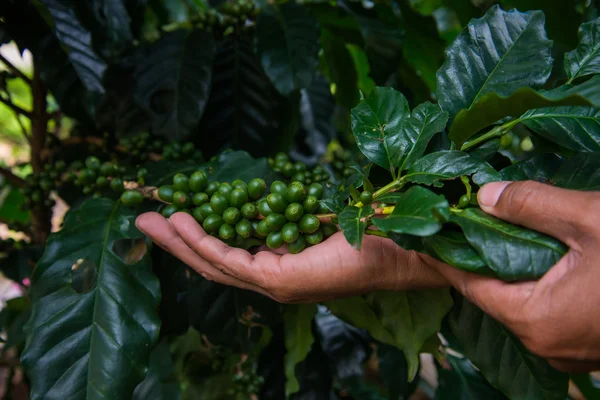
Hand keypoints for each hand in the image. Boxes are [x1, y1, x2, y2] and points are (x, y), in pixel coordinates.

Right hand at [135, 212, 447, 302]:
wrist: (406, 247)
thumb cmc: (369, 229)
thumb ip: (284, 219)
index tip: (171, 214)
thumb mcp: (314, 219)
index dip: (195, 238)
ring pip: (215, 266)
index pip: (228, 257)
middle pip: (212, 265)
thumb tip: (258, 200)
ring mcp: (276, 284)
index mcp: (280, 267)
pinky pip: (233, 261)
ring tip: (151, 220)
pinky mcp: (283, 280)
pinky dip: (205, 242)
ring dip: (180, 243)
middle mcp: (273, 281)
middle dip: (175, 243)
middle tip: (142, 219)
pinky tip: (183, 223)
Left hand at [424, 181, 599, 372]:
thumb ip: (531, 205)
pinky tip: (535, 258)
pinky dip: (533, 285)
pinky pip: (545, 313)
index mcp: (535, 318)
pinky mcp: (589, 346)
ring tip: (490, 233)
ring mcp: (569, 351)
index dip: (445, 256)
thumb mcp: (591, 220)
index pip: (469, 283)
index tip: (426, 232)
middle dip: (475, 258)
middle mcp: (545, 344)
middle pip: (492, 295)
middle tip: (458, 222)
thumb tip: (484, 195)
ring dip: (506, 271)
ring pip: (519, 305)